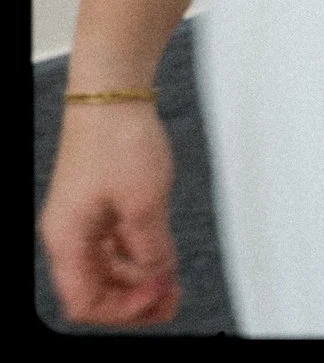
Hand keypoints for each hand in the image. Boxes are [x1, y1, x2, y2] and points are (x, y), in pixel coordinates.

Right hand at [41, 102, 181, 326]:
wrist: (113, 96)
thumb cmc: (116, 138)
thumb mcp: (144, 203)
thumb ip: (152, 248)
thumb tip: (159, 279)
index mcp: (67, 240)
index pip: (85, 302)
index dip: (122, 310)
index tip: (157, 299)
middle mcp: (71, 235)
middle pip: (96, 289)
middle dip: (134, 299)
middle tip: (170, 301)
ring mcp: (86, 221)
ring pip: (109, 270)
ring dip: (139, 281)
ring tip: (171, 284)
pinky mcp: (102, 206)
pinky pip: (117, 246)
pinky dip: (140, 258)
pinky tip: (162, 260)